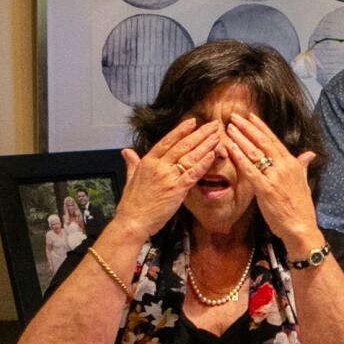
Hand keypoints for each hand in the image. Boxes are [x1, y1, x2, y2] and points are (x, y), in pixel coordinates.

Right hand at [116, 117, 221, 238]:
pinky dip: (204, 163)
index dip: (181, 130)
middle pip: (183, 145)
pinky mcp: (177, 189)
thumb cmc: (131, 203)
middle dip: (200, 133)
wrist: (132, 221)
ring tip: (217, 136)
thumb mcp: (129, 178)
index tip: (193, 122)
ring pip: (190, 156)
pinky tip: (213, 154)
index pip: (167, 140)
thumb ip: (132, 163)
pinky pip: (194, 173)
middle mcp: (159, 165)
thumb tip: (126, 151)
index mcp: (148, 161)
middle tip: (213, 125)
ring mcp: (169, 176)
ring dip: (206, 145)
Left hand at [222, 112, 320, 252]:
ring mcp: (274, 177)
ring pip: (255, 152)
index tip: (250, 116)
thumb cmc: (301, 207)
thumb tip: (309, 154)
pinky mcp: (265, 189)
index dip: (260, 127)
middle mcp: (284, 166)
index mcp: (293, 163)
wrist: (301, 226)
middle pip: (262, 142)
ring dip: (240, 138)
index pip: (273, 140)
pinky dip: (240, 158)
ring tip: (229, 128)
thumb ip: (303, 165)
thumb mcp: (304, 182)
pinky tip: (231, 148)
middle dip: (247, 128)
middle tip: (234, 116)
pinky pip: (250, 170)